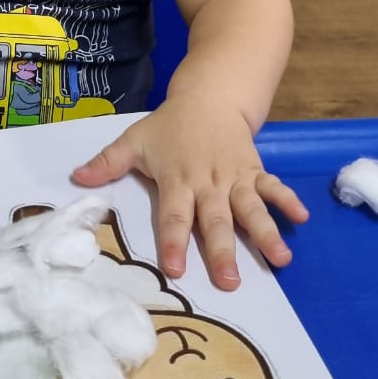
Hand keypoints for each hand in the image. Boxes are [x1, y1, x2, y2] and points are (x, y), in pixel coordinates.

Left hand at [71, 96, 307, 288]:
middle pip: (216, 220)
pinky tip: (301, 218)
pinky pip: (272, 187)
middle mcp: (208, 182)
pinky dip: (287, 200)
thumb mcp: (134, 139)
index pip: (175, 215)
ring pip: (250, 208)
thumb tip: (76, 178)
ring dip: (265, 232)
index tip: (175, 269)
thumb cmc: (169, 126)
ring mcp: (235, 177)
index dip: (174, 241)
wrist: (209, 96)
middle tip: (230, 282)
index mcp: (177, 179)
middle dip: (223, 251)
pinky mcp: (254, 170)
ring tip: (279, 259)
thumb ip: (107, 163)